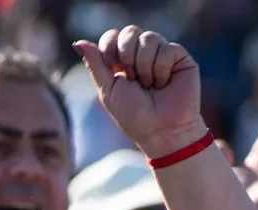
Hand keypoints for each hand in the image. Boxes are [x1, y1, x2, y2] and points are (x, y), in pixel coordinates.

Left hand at [74, 26, 206, 156]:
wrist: (161, 130)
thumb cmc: (133, 116)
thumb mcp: (107, 90)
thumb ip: (94, 64)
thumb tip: (77, 42)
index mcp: (122, 61)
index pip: (112, 36)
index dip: (109, 47)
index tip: (111, 68)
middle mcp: (142, 54)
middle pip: (129, 32)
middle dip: (127, 56)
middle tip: (132, 80)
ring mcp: (162, 54)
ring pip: (148, 38)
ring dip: (144, 66)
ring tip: (150, 86)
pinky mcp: (180, 57)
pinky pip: (167, 48)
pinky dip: (161, 69)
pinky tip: (164, 83)